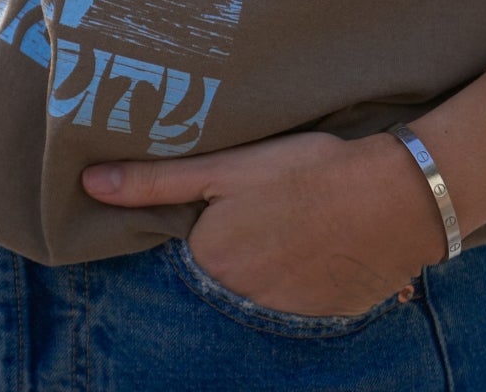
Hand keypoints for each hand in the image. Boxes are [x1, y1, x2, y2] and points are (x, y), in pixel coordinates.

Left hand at [83, 131, 444, 317]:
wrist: (395, 199)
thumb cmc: (307, 172)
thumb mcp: (228, 168)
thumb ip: (157, 180)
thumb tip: (90, 185)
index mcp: (211, 261)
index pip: (185, 249)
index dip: (199, 222)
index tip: (220, 202)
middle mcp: (241, 302)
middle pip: (221, 274)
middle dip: (232, 247)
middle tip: (263, 211)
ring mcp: (286, 317)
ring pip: (259, 289)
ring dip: (267, 264)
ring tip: (291, 224)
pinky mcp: (326, 319)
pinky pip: (297, 301)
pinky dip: (301, 278)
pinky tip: (317, 246)